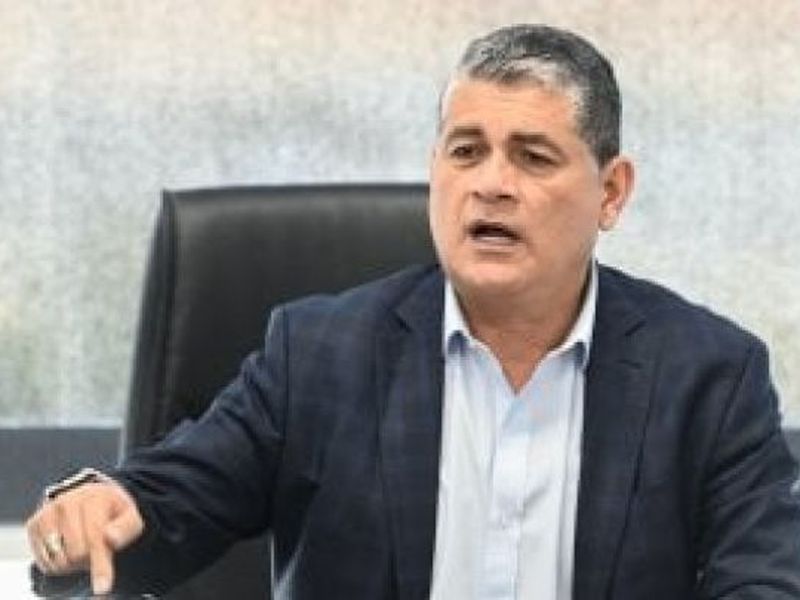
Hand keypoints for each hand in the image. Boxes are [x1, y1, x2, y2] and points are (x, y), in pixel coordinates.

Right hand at [25, 480, 144, 594]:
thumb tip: (110, 537)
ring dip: (73, 562)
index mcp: (94, 499)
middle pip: (76, 554)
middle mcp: (67, 502)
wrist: (90, 496)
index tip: (102, 588)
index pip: (96, 539)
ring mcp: (47, 513)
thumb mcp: (130, 516)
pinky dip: (58, 563)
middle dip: (89, 558)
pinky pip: (44, 562)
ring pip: (58, 560)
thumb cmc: (111, 511)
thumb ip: (126, 528)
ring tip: (82, 545)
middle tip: (96, 547)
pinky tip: (66, 548)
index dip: (100, 565)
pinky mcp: (33, 525)